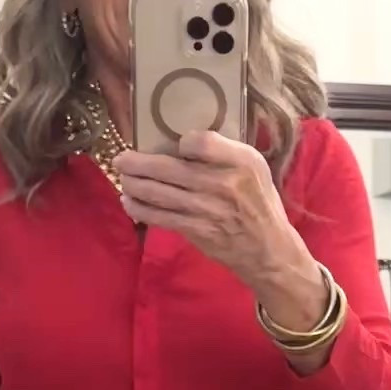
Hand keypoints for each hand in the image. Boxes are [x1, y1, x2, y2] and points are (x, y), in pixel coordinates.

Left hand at [114, 133, 326, 323]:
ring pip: (159, 193)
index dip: (182, 140)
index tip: (172, 143)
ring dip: (134, 184)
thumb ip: (226, 153)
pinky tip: (129, 201)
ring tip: (123, 177)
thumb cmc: (260, 203)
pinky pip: (160, 217)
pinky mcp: (196, 231)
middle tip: (121, 158)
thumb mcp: (256, 168)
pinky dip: (140, 209)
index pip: (202, 141)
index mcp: (242, 162)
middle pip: (169, 168)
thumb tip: (185, 138)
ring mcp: (207, 209)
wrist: (269, 250)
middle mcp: (223, 184)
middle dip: (138, 162)